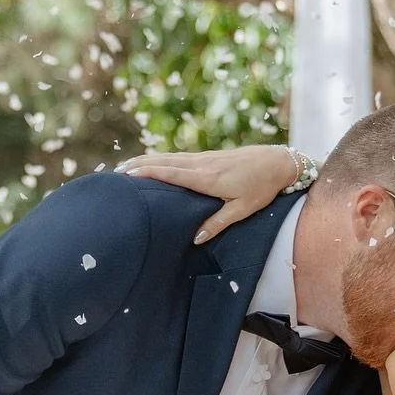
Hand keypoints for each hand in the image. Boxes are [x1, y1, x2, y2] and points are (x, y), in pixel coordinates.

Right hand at [117, 145, 298, 244]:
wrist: (278, 162)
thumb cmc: (262, 187)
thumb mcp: (243, 209)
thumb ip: (218, 223)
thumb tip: (195, 238)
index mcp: (208, 178)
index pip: (171, 174)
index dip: (148, 173)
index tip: (128, 175)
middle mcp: (202, 165)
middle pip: (164, 162)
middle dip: (140, 164)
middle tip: (116, 172)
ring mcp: (204, 158)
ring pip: (170, 157)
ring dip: (147, 160)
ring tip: (127, 165)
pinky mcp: (208, 157)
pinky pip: (179, 158)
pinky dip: (161, 159)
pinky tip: (152, 162)